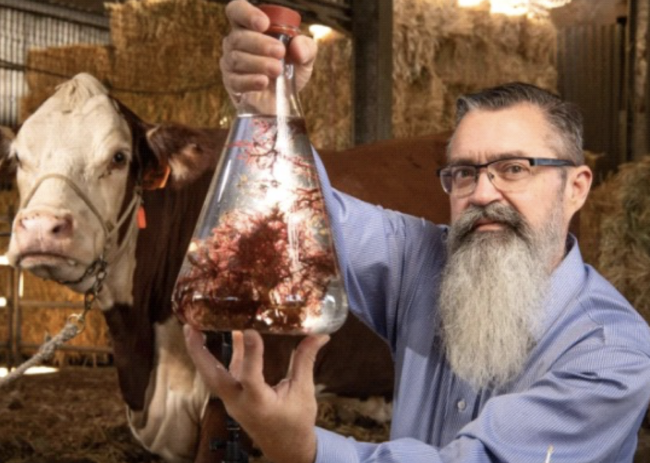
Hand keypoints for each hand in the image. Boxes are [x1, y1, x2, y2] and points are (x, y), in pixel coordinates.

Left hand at [184, 325, 329, 462]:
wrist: (286, 448)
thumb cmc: (296, 422)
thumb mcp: (303, 392)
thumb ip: (305, 361)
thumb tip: (320, 335)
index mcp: (259, 404)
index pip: (250, 377)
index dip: (250, 354)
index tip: (250, 331)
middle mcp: (239, 402)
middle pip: (212, 377)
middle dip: (198, 353)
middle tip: (191, 327)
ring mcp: (232, 401)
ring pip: (211, 376)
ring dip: (201, 353)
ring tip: (193, 328)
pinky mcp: (234, 397)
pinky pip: (223, 374)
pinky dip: (223, 355)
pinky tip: (232, 333)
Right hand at [221, 0, 316, 98]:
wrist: (284, 100)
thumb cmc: (290, 70)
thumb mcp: (305, 57)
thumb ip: (306, 47)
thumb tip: (297, 48)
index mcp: (250, 27)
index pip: (236, 11)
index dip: (246, 14)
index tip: (264, 24)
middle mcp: (236, 42)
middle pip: (238, 37)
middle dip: (260, 43)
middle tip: (280, 52)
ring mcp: (230, 63)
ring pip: (236, 58)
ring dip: (258, 63)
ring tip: (277, 70)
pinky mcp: (231, 84)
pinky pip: (234, 80)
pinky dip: (250, 81)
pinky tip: (263, 82)